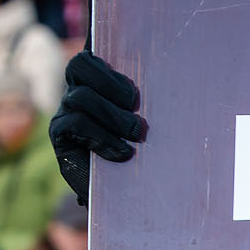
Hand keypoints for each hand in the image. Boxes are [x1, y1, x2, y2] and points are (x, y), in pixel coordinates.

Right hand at [49, 50, 144, 202]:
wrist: (132, 194)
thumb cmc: (152, 152)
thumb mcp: (158, 124)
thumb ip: (159, 101)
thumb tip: (188, 75)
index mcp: (100, 79)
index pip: (93, 55)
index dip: (108, 60)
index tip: (134, 81)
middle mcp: (80, 90)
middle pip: (80, 65)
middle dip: (111, 84)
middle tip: (136, 106)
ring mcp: (68, 111)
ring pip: (80, 97)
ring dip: (112, 115)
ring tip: (137, 134)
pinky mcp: (61, 135)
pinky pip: (74, 124)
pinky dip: (101, 137)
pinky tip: (122, 152)